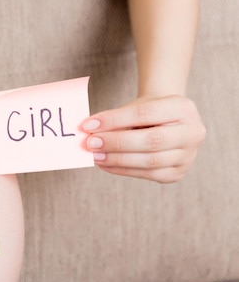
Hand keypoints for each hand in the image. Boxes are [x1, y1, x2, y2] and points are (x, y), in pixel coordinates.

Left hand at [82, 95, 205, 182]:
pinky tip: (105, 164)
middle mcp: (192, 132)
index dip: (115, 120)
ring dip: (118, 159)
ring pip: (150, 161)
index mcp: (183, 108)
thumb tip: (90, 132)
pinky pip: (148, 174)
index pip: (145, 113)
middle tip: (91, 143)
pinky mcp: (177, 173)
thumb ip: (117, 119)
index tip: (89, 124)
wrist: (168, 122)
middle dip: (117, 143)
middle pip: (151, 140)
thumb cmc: (148, 112)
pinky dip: (123, 170)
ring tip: (95, 155)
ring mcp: (188, 155)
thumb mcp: (136, 107)